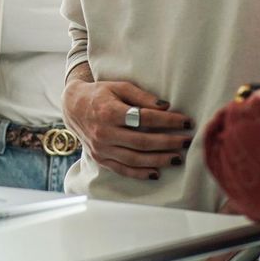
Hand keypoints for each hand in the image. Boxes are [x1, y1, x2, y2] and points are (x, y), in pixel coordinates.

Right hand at [62, 70, 192, 179]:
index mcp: (109, 112)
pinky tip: (156, 172)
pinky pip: (122, 169)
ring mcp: (101, 148)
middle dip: (168, 142)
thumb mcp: (119, 87)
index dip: (167, 120)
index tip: (186, 121)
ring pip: (134, 159)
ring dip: (158, 160)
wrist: (72, 107)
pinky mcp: (100, 159)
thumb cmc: (100, 94)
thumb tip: (165, 106)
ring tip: (177, 157)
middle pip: (142, 141)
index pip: (144, 118)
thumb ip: (141, 96)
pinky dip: (140, 173)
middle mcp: (104, 133)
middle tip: (186, 140)